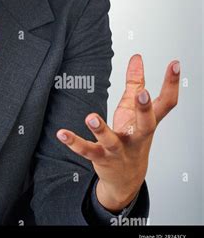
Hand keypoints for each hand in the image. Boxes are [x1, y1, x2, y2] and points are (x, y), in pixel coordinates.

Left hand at [56, 54, 179, 211]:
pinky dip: (74, 142)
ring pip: (112, 141)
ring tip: (90, 117)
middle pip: (147, 124)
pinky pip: (87, 150)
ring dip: (101, 129)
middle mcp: (137, 138)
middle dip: (145, 109)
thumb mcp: (133, 110)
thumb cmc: (131, 139)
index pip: (166, 103)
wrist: (126, 179)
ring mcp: (120, 150)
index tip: (175, 64)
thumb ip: (135, 83)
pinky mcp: (102, 158)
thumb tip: (137, 58)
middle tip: (142, 94)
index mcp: (147, 123)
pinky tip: (61, 133)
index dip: (171, 83)